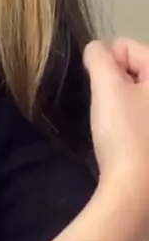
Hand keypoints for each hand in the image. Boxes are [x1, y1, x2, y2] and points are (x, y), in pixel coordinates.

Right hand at [84, 38, 148, 233]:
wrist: (137, 194)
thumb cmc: (125, 136)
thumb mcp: (106, 89)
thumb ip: (98, 58)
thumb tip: (96, 49)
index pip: (127, 46)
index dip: (106, 64)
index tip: (103, 93)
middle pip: (136, 68)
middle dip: (118, 84)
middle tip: (112, 111)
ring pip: (139, 93)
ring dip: (124, 103)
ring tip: (119, 128)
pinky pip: (143, 115)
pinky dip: (133, 122)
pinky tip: (127, 141)